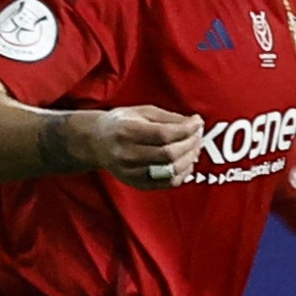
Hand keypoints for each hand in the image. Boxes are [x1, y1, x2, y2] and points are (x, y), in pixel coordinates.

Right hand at [75, 105, 203, 185]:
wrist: (97, 142)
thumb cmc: (122, 123)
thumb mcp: (142, 112)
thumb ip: (169, 117)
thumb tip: (196, 122)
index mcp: (127, 130)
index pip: (164, 134)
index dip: (186, 129)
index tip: (198, 123)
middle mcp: (127, 153)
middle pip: (169, 154)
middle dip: (190, 144)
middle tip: (198, 136)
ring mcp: (131, 171)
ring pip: (170, 170)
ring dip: (189, 159)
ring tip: (195, 148)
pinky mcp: (137, 183)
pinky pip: (167, 183)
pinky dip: (182, 174)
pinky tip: (187, 163)